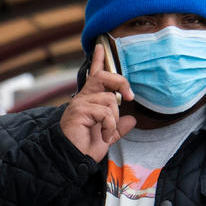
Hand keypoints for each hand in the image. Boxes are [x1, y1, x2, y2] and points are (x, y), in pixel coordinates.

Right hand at [60, 43, 135, 161]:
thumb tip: (132, 119)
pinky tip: (103, 135)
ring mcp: (80, 103)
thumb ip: (119, 127)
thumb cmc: (85, 147)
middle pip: (104, 77)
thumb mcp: (108, 136)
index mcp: (89, 101)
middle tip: (129, 97)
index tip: (101, 47)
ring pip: (109, 100)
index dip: (98, 61)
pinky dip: (109, 126)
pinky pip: (105, 112)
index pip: (94, 76)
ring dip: (114, 120)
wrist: (73, 159)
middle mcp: (83, 98)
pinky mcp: (80, 111)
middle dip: (120, 83)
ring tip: (105, 132)